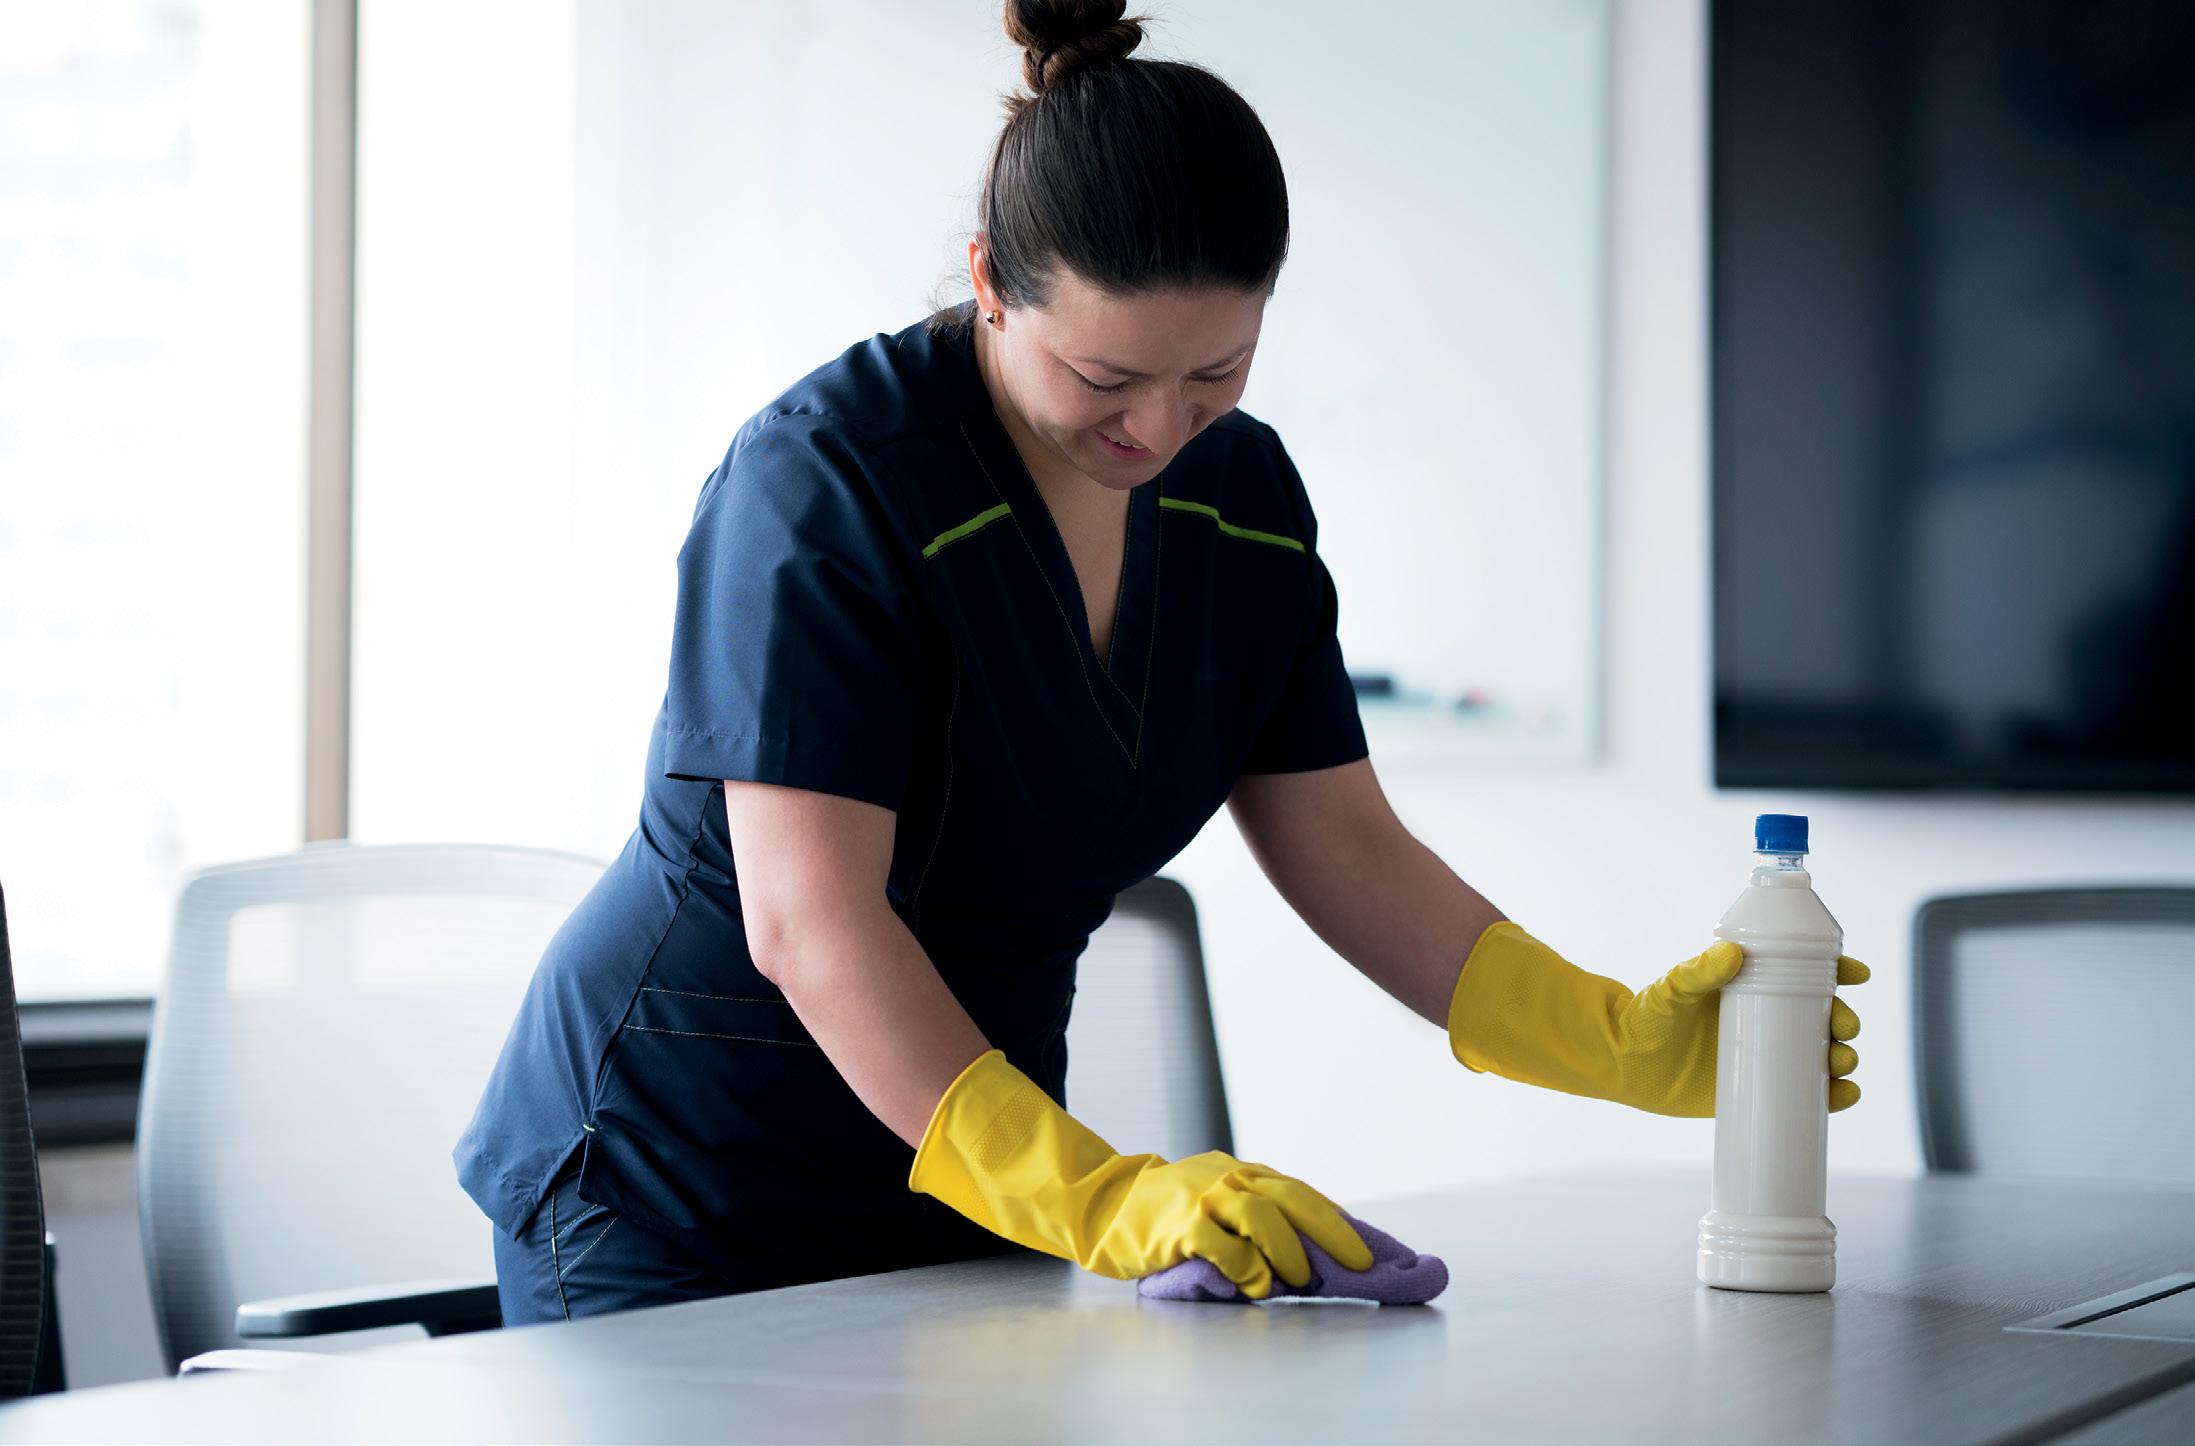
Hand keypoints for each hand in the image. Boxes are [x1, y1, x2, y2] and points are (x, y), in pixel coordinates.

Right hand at [908, 1049, 1371, 1297]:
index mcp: (1244, 1172)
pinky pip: (1225, 1245)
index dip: (1339, 1223)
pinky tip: (1257, 1286)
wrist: (1100, 1206)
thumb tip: (1311, 1256)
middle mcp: (1229, 1176)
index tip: (1371, 1254)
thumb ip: (1255, 1219)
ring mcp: (1202, 1196)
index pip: (1303, 1193)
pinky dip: (1248, 1268)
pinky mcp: (1179, 1224)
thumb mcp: (1215, 1204)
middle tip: (1358, 1268)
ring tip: (1300, 1281)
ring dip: (1291, 1252)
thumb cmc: (1165, 1216)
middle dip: (1333, 1234)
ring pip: (1265, 1214)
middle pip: (1295, 1199)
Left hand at [1622, 942, 1867, 1112]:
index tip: (1856, 974)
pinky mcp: (1758, 1090)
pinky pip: (1804, 1093)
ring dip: (1843, 1058)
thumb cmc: (1645, 1018)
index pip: (1805, 974)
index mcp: (1751, 987)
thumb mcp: (1672, 989)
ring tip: (1842, 1063)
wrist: (1622, 1063)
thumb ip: (1697, 971)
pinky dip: (1831, 1096)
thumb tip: (1732, 952)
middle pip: (1822, 1018)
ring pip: (1820, 1056)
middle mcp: (1765, 1020)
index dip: (1837, 973)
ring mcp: (1764, 1056)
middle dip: (1844, 1020)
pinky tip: (1844, 1095)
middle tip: (1844, 1028)